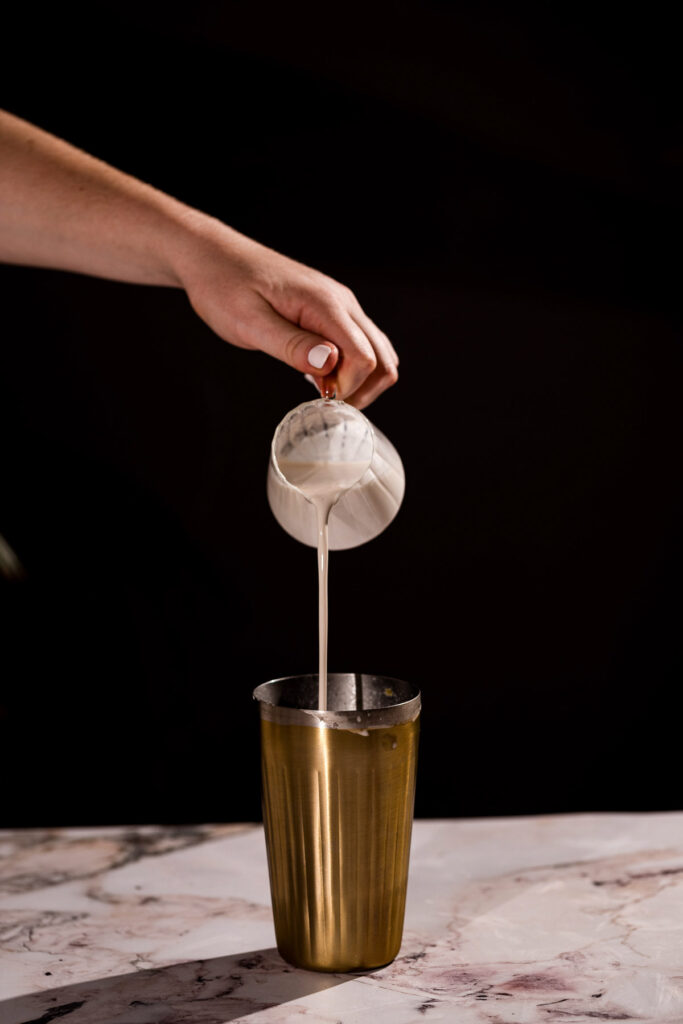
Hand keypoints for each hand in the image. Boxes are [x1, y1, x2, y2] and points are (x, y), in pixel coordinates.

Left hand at [173, 214, 398, 408]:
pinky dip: (350, 368)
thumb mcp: (249, 323)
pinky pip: (359, 344)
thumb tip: (331, 364)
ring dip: (359, 381)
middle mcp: (342, 302)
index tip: (319, 398)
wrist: (214, 257)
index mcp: (324, 304)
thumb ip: (292, 346)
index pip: (365, 358)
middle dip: (362, 390)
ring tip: (323, 391)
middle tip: (326, 403)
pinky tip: (320, 375)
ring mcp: (340, 305)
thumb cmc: (224, 286)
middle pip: (383, 359)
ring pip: (378, 352)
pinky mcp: (332, 310)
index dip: (347, 388)